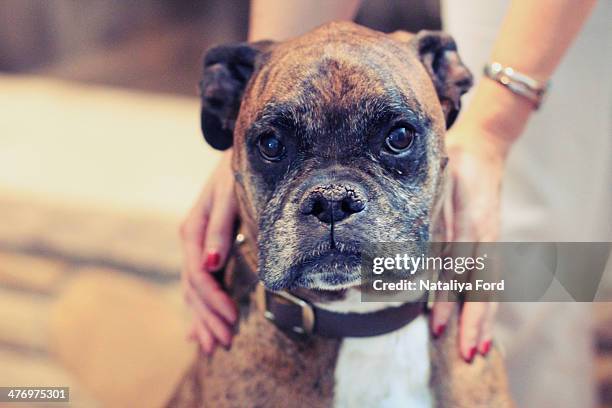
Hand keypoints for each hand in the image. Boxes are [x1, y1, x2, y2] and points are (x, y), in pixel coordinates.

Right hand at [180, 149, 238, 353]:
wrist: (241, 154)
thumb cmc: (237, 171)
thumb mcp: (228, 195)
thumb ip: (220, 229)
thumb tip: (212, 264)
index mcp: (193, 230)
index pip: (199, 275)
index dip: (213, 301)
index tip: (230, 321)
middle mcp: (191, 242)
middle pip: (194, 289)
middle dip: (208, 319)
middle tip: (224, 345)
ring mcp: (197, 247)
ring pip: (194, 291)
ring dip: (202, 319)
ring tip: (211, 347)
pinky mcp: (206, 249)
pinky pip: (199, 284)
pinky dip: (199, 309)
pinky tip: (196, 330)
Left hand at [430, 122, 507, 361]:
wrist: (482, 147)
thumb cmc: (454, 162)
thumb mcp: (439, 183)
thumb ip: (435, 218)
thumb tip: (421, 255)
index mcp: (470, 225)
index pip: (460, 275)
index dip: (452, 305)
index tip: (441, 330)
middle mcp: (482, 238)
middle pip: (480, 287)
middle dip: (472, 324)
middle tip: (466, 356)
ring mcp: (488, 240)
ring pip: (487, 285)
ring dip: (481, 319)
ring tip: (476, 349)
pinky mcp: (487, 240)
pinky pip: (488, 274)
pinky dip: (484, 298)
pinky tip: (476, 318)